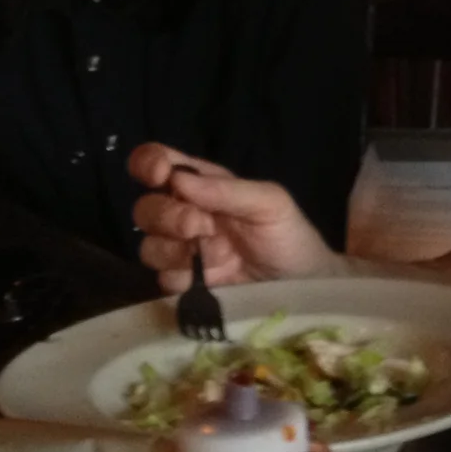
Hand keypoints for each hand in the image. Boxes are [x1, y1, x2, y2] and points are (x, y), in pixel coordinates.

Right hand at [126, 143, 340, 289]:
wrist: (303, 287)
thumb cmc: (289, 236)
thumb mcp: (269, 203)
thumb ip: (227, 190)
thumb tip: (178, 179)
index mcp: (204, 186)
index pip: (160, 164)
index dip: (149, 164)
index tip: (160, 175)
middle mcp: (187, 215)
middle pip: (147, 208)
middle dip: (165, 214)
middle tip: (197, 225)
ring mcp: (184, 253)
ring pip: (148, 245)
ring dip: (169, 247)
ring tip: (203, 253)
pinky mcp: (186, 286)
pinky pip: (162, 279)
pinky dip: (178, 277)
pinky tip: (204, 278)